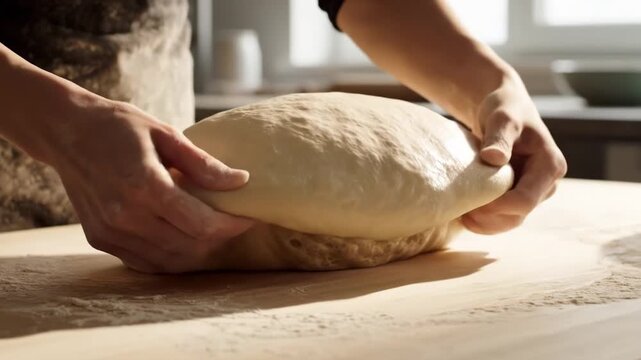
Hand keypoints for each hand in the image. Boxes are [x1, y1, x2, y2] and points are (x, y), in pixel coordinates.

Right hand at [47, 96, 253, 272]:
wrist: (66, 132)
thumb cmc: (120, 127)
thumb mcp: (165, 134)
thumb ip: (203, 163)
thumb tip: (241, 181)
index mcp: (145, 185)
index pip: (202, 224)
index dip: (232, 225)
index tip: (249, 216)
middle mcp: (126, 215)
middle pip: (190, 246)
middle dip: (220, 238)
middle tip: (234, 223)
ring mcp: (111, 231)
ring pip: (170, 260)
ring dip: (198, 251)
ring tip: (213, 231)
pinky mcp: (100, 239)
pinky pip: (146, 262)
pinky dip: (172, 257)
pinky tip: (184, 240)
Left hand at [462, 76, 566, 233]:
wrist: (504, 109)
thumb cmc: (505, 109)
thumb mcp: (502, 119)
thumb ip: (500, 137)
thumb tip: (494, 158)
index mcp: (550, 166)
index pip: (525, 200)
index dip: (498, 207)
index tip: (472, 201)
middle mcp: (547, 184)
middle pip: (519, 215)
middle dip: (490, 218)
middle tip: (460, 210)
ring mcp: (534, 192)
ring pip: (511, 221)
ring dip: (486, 224)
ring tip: (460, 215)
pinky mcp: (519, 195)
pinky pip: (504, 217)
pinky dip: (485, 221)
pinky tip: (465, 215)